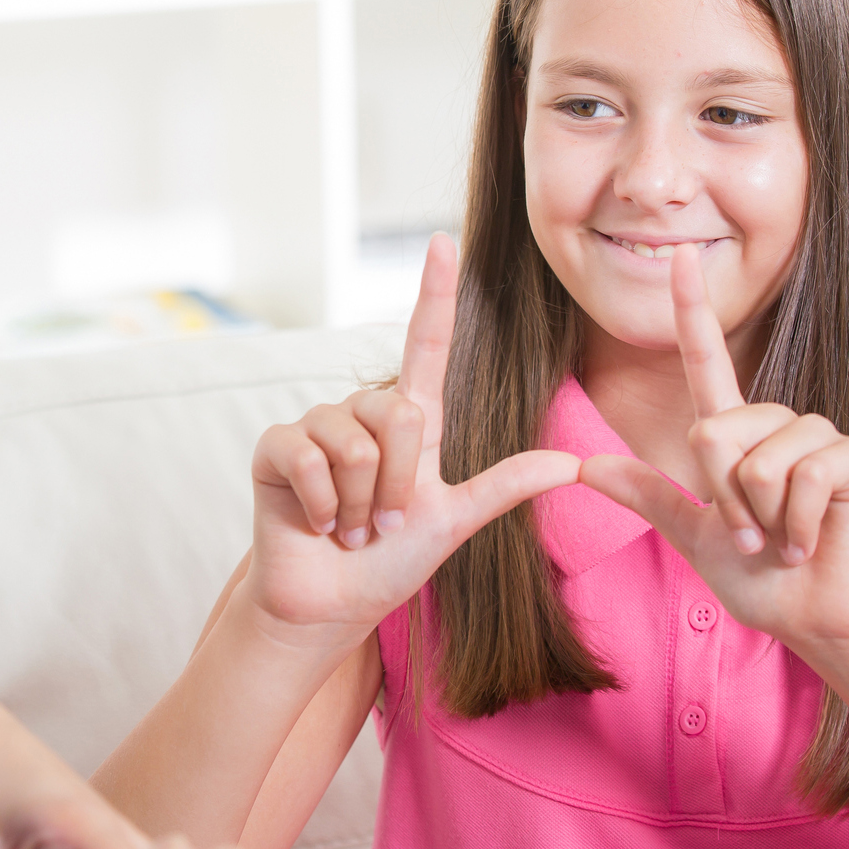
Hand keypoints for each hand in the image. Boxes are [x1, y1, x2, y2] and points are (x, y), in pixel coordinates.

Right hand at [242, 234, 580, 638]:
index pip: (425, 346)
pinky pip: (310, 459)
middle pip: (399, 415)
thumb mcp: (455, 523)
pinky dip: (323, 505)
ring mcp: (314, 426)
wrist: (328, 606)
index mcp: (409, 422)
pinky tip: (318, 525)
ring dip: (361, 505)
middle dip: (400, 487)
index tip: (443, 242)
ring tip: (350, 528)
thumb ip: (505, 488)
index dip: (434, 295)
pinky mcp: (275, 449)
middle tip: (383, 524)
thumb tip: (573, 463)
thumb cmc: (388, 565)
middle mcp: (361, 414)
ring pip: (356, 445)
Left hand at [578, 244, 848, 655]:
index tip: (678, 256)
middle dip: (724, 501)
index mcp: (737, 434)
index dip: (692, 309)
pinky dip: (797, 525)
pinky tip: (813, 541)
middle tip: (754, 537)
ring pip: (756, 461)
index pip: (707, 361)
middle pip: (713, 433)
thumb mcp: (694, 536)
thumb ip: (647, 496)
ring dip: (761, 519)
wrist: (820, 620)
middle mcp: (777, 424)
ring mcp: (820, 436)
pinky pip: (802, 477)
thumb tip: (581, 468)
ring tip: (785, 540)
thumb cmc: (763, 580)